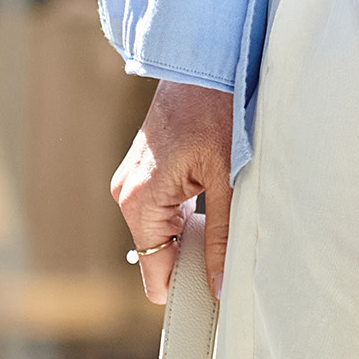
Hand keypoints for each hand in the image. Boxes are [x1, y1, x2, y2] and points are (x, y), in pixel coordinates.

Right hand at [112, 82, 235, 307]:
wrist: (201, 60)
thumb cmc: (216, 110)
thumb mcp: (228, 179)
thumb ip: (223, 236)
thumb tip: (219, 284)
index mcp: (140, 201)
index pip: (155, 272)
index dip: (185, 288)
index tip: (214, 298)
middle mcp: (126, 194)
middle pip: (158, 254)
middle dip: (192, 258)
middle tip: (232, 246)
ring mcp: (131, 182)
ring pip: (162, 231)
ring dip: (192, 232)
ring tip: (226, 210)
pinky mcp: (143, 171)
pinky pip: (163, 210)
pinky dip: (187, 214)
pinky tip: (214, 196)